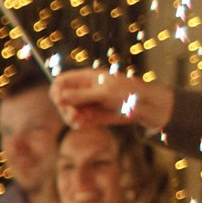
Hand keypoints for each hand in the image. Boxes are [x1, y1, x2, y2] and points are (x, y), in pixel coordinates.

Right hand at [53, 68, 171, 132]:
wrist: (145, 106)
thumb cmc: (128, 92)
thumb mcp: (104, 92)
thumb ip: (81, 95)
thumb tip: (60, 97)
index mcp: (86, 78)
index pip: (61, 81)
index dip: (56, 90)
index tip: (59, 100)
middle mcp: (83, 91)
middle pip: (61, 99)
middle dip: (65, 108)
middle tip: (74, 114)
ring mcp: (86, 104)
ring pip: (67, 112)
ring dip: (71, 118)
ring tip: (82, 121)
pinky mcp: (90, 116)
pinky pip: (77, 122)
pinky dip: (79, 124)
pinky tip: (86, 124)